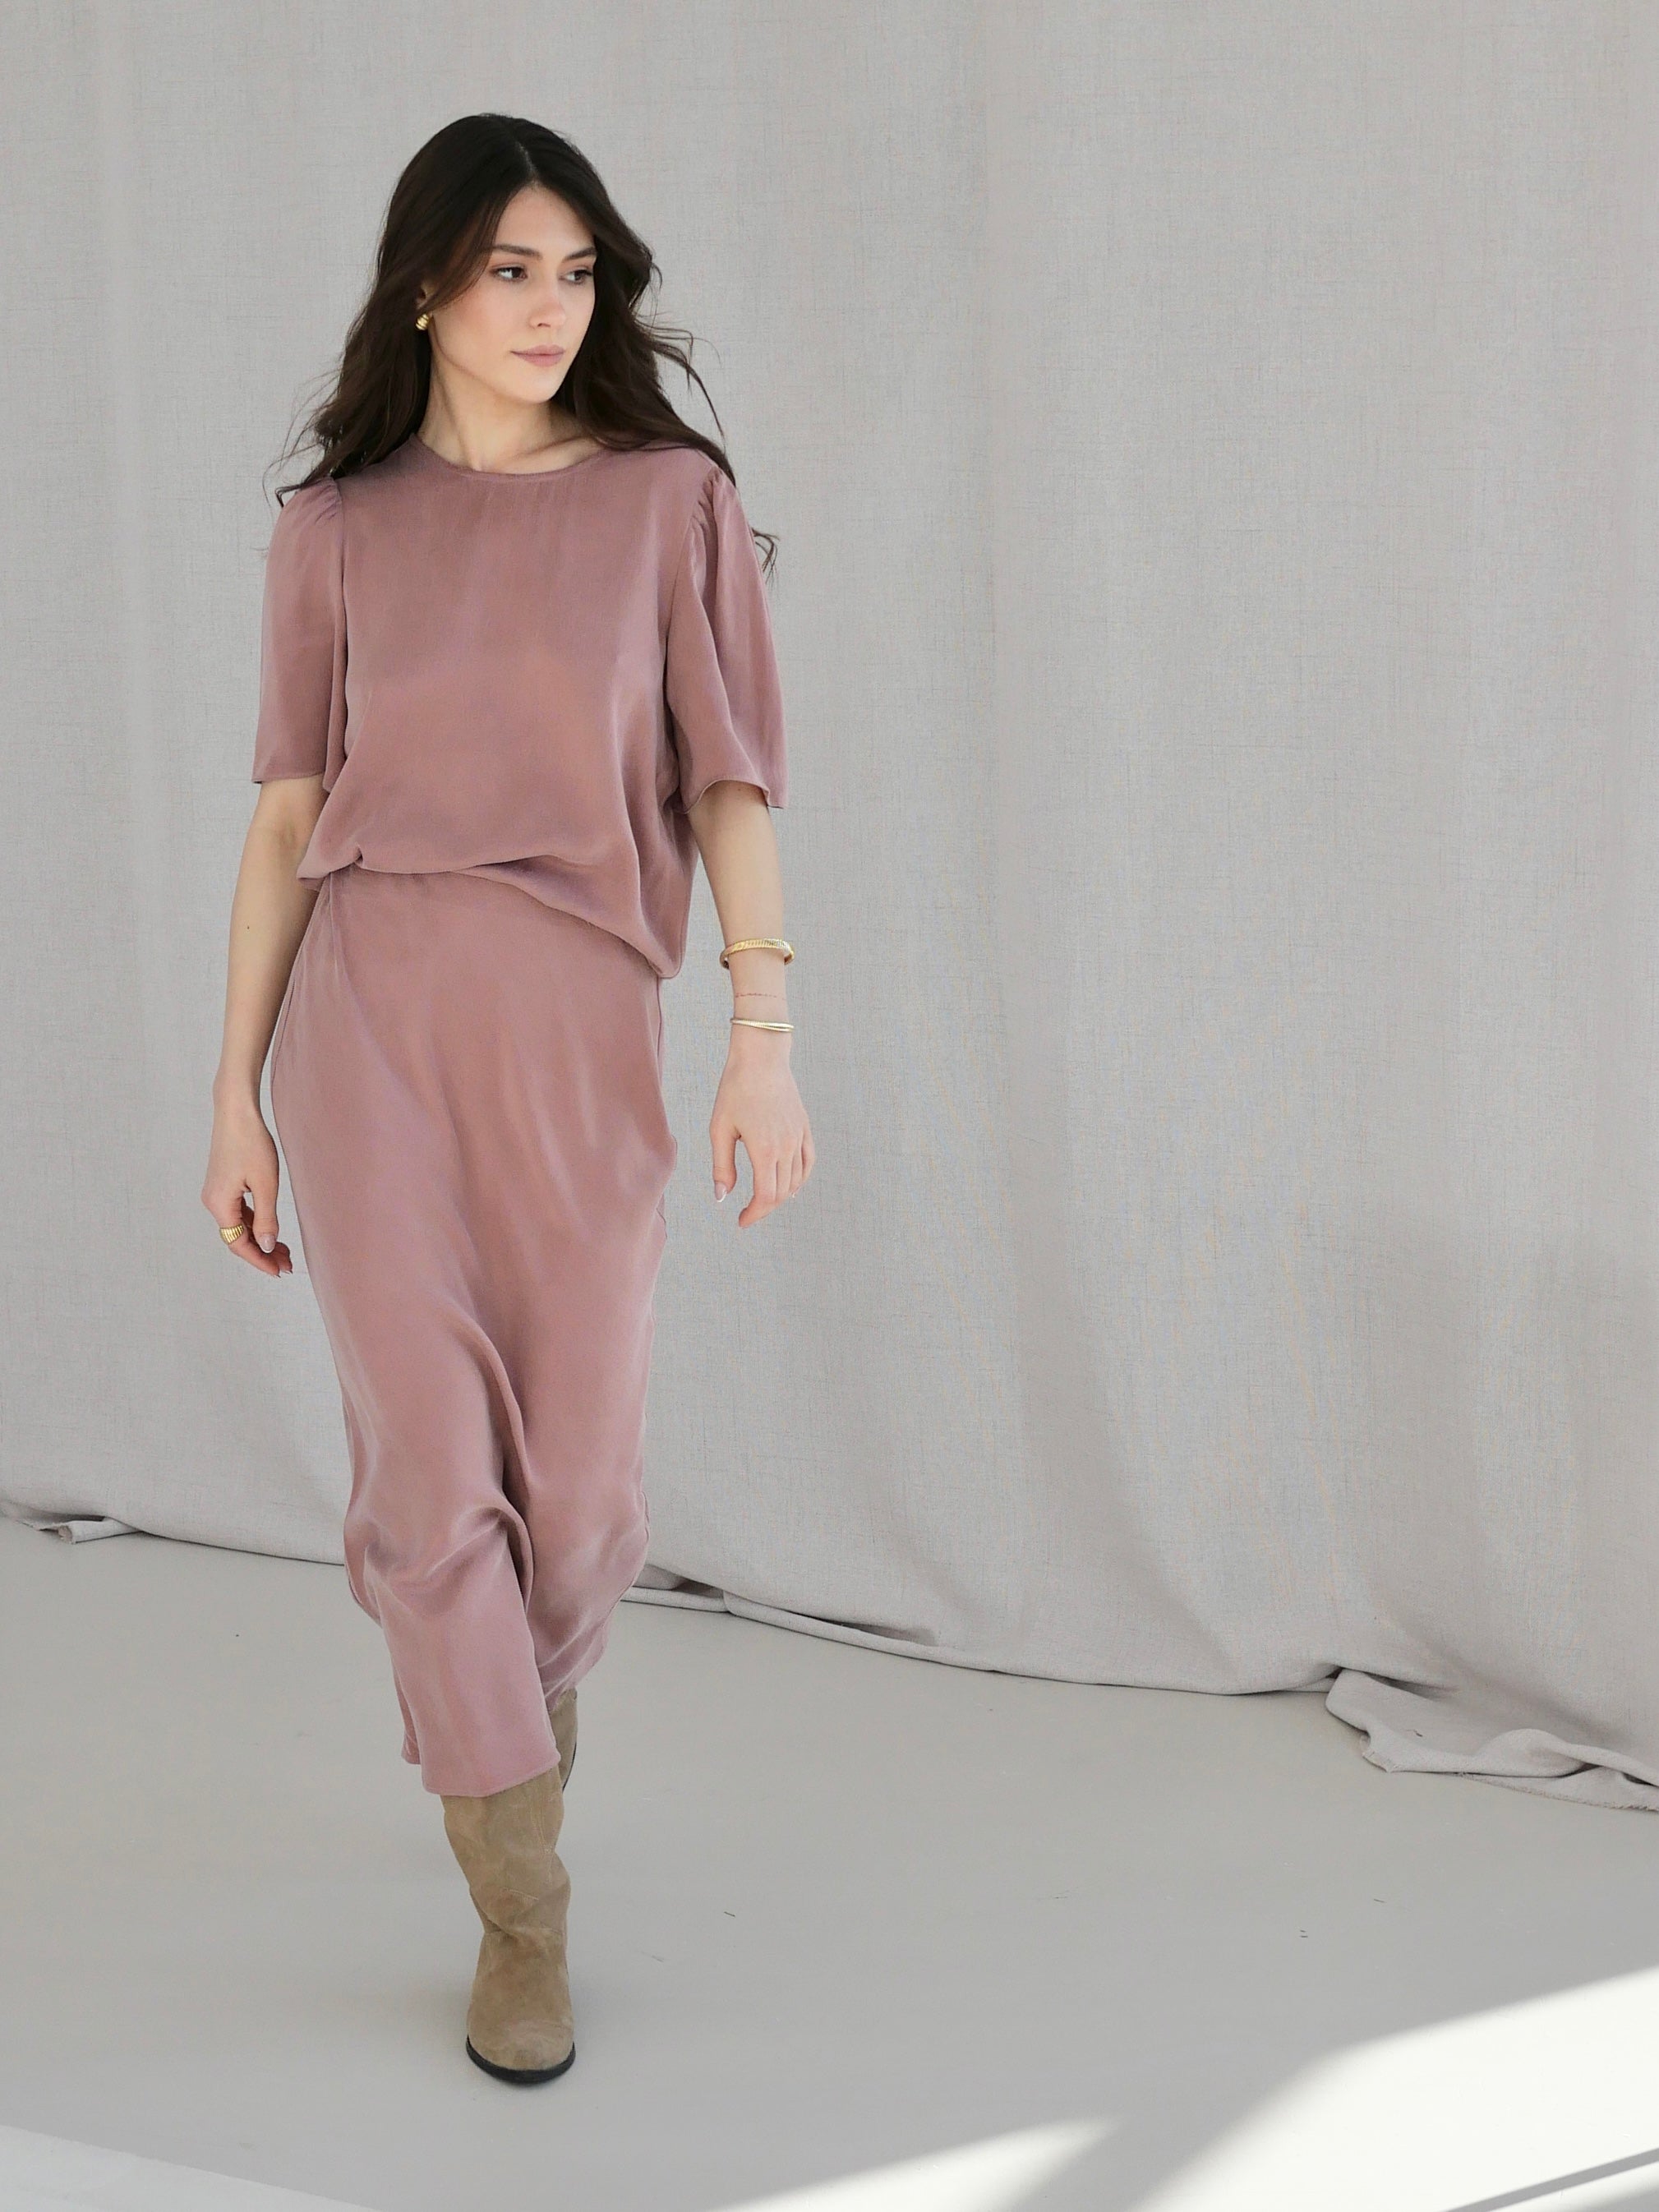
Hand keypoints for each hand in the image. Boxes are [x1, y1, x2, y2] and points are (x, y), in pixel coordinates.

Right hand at [202, 1095, 293, 1276]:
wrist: (237, 1112)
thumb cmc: (251, 1143)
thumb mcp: (265, 1184)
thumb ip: (266, 1218)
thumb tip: (266, 1246)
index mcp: (219, 1204)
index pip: (238, 1244)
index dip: (259, 1260)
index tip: (279, 1271)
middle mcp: (213, 1202)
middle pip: (238, 1237)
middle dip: (262, 1252)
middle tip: (288, 1264)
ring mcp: (217, 1193)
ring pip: (239, 1225)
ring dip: (260, 1239)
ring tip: (285, 1250)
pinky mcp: (224, 1185)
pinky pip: (239, 1212)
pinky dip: (255, 1223)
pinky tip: (271, 1229)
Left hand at [711, 1030, 813, 1228]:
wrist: (761, 1058)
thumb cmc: (735, 1090)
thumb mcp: (720, 1128)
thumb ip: (722, 1166)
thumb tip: (723, 1197)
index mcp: (764, 1150)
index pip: (766, 1197)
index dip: (754, 1214)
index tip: (741, 1221)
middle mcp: (786, 1147)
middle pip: (781, 1193)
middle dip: (764, 1208)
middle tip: (747, 1212)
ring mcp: (798, 1137)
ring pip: (796, 1181)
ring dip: (781, 1196)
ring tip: (763, 1199)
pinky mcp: (804, 1128)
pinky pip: (808, 1162)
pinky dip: (800, 1179)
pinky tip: (790, 1185)